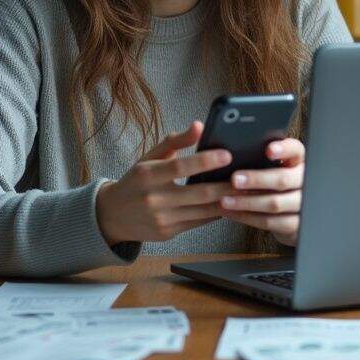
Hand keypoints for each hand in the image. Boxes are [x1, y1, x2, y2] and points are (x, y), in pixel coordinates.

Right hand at [96, 122, 238, 244]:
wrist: (112, 215)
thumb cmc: (136, 181)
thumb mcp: (149, 157)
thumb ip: (176, 141)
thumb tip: (199, 125)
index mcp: (148, 175)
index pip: (181, 167)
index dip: (206, 161)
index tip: (228, 155)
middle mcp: (154, 199)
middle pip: (198, 193)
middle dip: (225, 186)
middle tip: (247, 177)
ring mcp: (162, 219)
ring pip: (202, 211)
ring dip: (227, 202)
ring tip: (246, 192)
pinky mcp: (168, 233)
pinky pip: (198, 223)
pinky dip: (216, 214)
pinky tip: (230, 204)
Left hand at [218, 138, 303, 245]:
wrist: (292, 212)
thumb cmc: (276, 183)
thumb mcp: (274, 166)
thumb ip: (261, 159)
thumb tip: (229, 155)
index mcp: (298, 161)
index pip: (295, 150)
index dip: (284, 149)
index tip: (269, 150)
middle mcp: (304, 181)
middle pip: (283, 179)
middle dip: (256, 180)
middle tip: (235, 179)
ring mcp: (301, 204)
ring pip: (274, 203)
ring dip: (246, 202)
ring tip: (226, 200)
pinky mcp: (294, 224)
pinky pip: (269, 222)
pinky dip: (247, 217)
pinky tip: (232, 213)